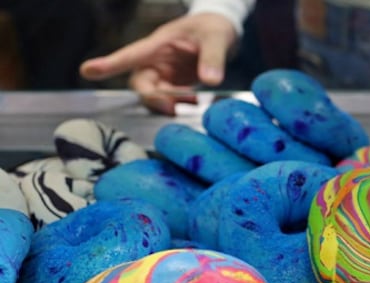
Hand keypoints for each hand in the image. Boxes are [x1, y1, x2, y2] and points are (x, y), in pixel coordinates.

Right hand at [80, 13, 237, 114]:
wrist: (222, 32)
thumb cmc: (213, 27)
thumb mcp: (216, 38)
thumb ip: (213, 58)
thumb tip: (211, 81)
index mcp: (159, 43)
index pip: (131, 54)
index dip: (109, 64)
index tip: (88, 70)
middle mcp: (156, 60)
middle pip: (140, 82)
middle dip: (151, 97)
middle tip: (170, 107)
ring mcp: (165, 73)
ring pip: (153, 94)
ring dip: (167, 103)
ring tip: (190, 102)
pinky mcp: (175, 83)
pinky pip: (169, 99)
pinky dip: (180, 104)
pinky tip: (194, 101)